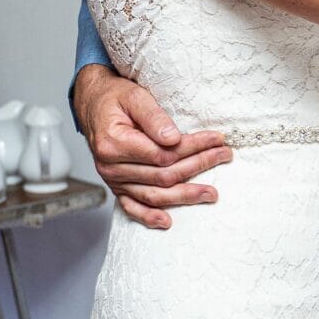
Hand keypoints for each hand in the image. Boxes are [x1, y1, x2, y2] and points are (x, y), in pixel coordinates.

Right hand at [73, 64, 230, 229]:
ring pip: (153, 194)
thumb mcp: (135, 97)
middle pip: (163, 175)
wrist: (94, 105)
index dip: (193, 148)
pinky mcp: (116, 187)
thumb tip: (173, 138)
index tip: (217, 139)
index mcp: (114, 143)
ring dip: (185, 195)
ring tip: (211, 193)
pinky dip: (148, 216)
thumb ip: (154, 117)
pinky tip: (167, 222)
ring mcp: (113, 180)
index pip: (163, 153)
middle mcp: (111, 166)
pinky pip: (131, 207)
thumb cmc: (115, 99)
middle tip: (224, 156)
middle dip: (198, 166)